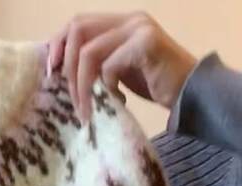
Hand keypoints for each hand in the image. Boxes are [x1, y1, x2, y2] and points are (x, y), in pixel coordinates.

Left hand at [47, 12, 196, 120]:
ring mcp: (138, 29)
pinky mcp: (146, 44)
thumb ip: (95, 65)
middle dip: (66, 69)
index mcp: (118, 24)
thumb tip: (58, 73)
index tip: (50, 75)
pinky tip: (116, 102)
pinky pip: (109, 65)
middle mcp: (128, 20)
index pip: (76, 23)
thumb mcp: (116, 72)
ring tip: (87, 110)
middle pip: (77, 31)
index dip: (57, 46)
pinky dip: (106, 88)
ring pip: (88, 52)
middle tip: (71, 100)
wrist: (190, 93)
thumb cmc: (153, 85)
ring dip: (82, 86)